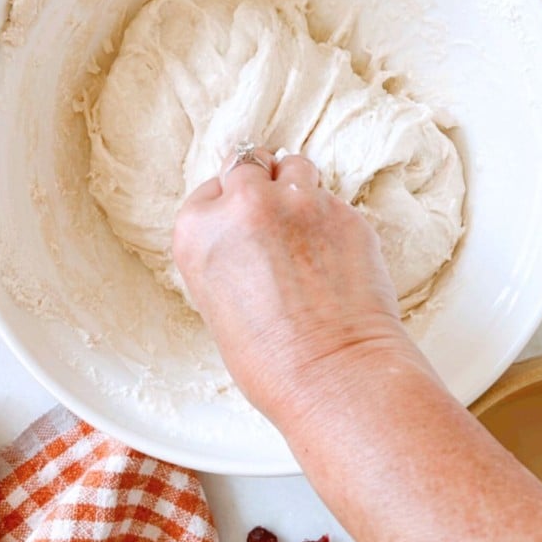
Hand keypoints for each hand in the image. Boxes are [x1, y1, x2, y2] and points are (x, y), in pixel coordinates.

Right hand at [173, 145, 423, 423]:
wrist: (331, 375)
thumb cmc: (268, 358)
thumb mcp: (215, 299)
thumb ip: (225, 248)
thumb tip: (245, 225)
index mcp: (198, 229)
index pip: (210, 189)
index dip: (228, 206)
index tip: (240, 222)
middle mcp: (244, 205)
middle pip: (248, 165)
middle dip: (260, 186)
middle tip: (273, 218)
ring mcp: (298, 202)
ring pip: (294, 166)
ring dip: (297, 188)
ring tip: (305, 227)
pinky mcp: (343, 212)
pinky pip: (331, 200)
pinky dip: (330, 219)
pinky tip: (333, 256)